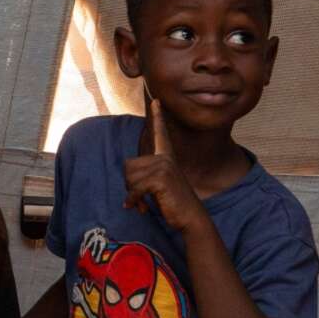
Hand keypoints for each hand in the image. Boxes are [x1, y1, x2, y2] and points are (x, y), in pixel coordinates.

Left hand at [123, 100, 208, 232]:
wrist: (190, 217)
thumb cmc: (173, 202)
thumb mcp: (159, 184)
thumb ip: (147, 173)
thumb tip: (127, 171)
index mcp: (166, 157)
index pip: (159, 133)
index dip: (157, 117)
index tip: (156, 100)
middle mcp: (165, 158)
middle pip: (128, 166)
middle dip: (129, 185)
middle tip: (139, 198)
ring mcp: (164, 167)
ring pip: (129, 178)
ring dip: (132, 195)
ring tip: (143, 202)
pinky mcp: (160, 179)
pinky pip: (134, 189)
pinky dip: (133, 201)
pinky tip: (140, 208)